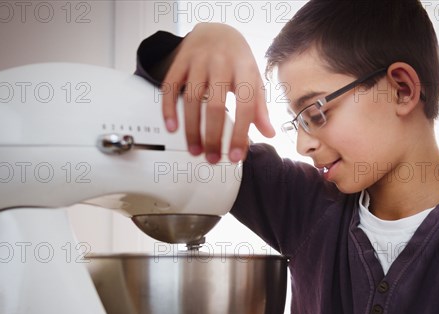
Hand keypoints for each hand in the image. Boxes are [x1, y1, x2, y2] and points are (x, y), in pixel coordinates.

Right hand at [162, 23, 274, 163]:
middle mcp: (221, 63)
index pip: (245, 106)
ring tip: (195, 150)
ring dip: (192, 129)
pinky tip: (172, 128)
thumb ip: (260, 107)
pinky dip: (169, 108)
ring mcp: (198, 61)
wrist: (216, 29)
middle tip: (212, 158)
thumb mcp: (254, 79)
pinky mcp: (180, 61)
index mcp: (245, 69)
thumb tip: (268, 133)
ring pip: (192, 99)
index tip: (236, 156)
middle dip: (213, 137)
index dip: (240, 134)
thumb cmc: (237, 59)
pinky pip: (170, 86)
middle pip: (215, 106)